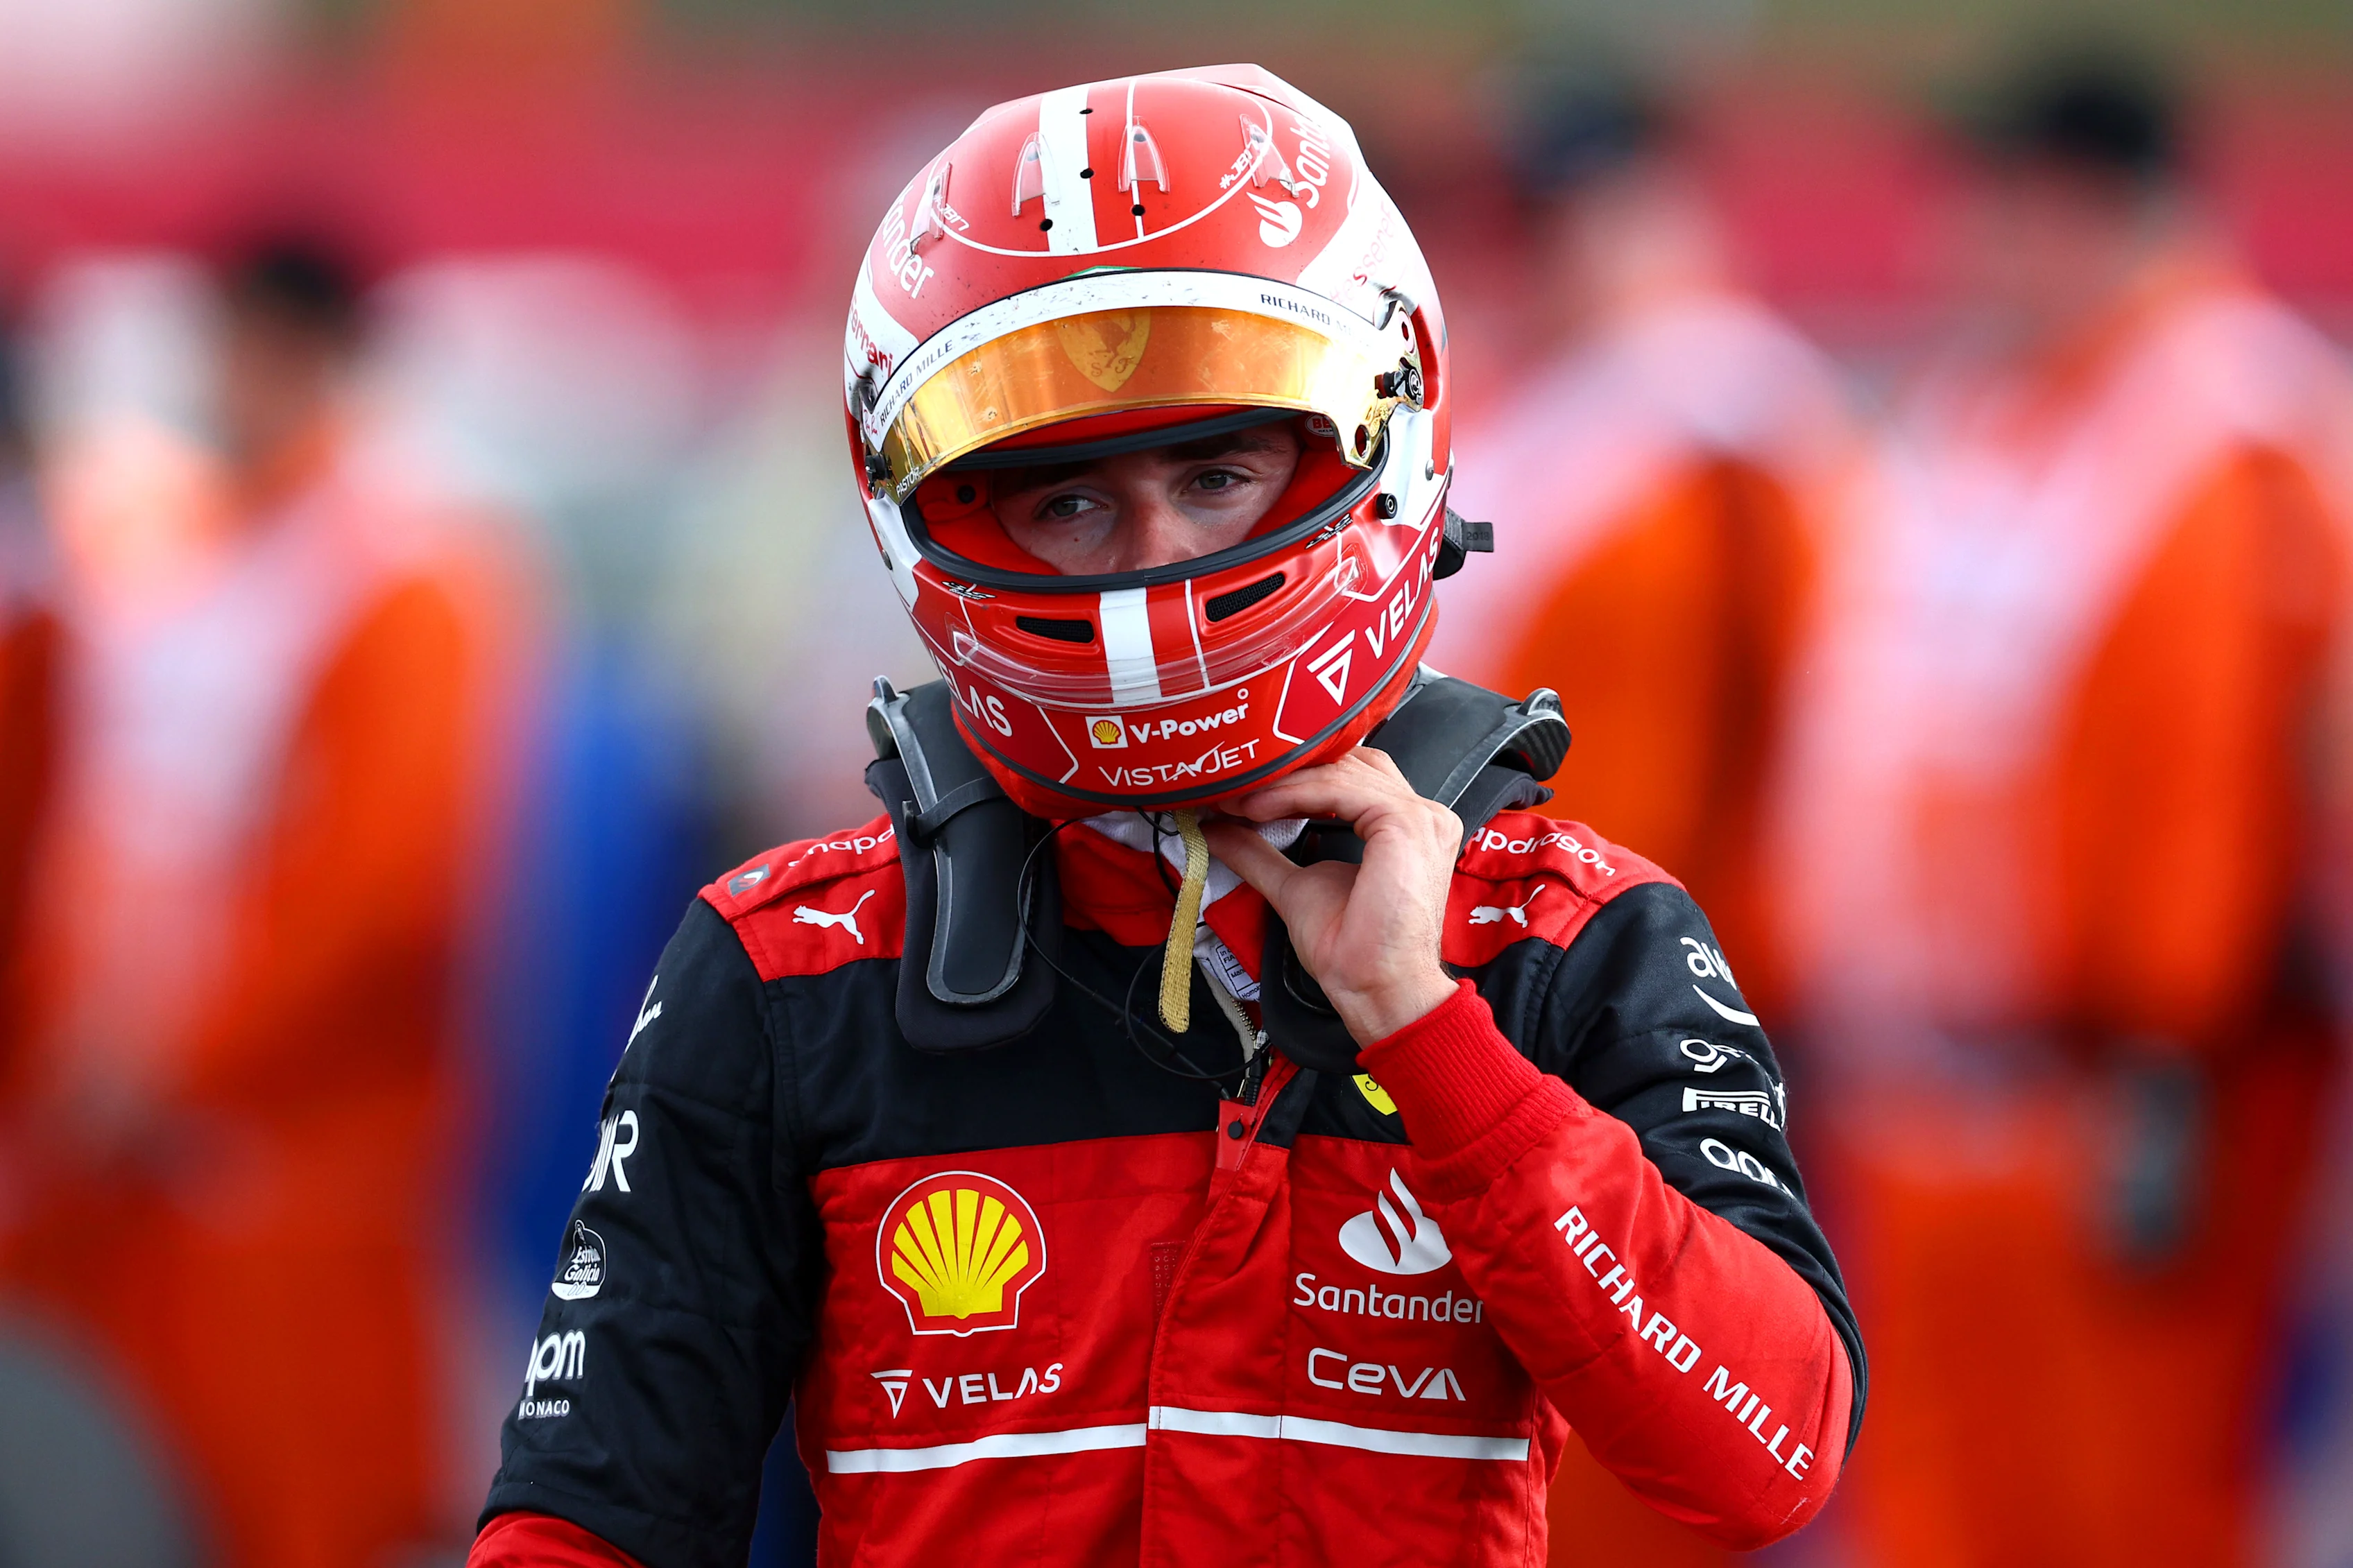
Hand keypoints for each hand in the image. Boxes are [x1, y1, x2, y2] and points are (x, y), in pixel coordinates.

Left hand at [1203, 747, 1461, 1044]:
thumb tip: (1219, 829)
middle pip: (1349, 761)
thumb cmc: (1353, 950)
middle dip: (1289, 769)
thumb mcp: (1294, 887)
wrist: (1377, 989)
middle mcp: (1422, 813)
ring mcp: (1419, 815)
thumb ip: (1261, 853)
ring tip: (1237, 799)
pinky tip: (1258, 807)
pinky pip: (1340, 788)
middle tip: (1234, 786)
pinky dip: (1293, 793)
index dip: (1295, 775)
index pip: (1350, 773)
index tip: (1240, 792)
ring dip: (1281, 781)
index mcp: (1405, 825)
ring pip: (1340, 771)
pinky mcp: (1405, 823)